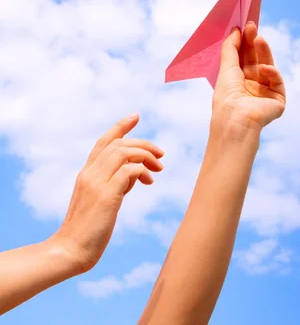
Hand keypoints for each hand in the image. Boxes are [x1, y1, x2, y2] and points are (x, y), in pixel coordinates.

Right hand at [50, 114, 163, 273]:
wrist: (69, 252)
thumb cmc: (87, 232)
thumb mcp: (101, 202)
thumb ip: (114, 184)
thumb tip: (134, 175)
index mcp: (86, 174)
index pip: (103, 142)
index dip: (120, 127)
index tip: (136, 116)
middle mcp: (89, 174)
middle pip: (118, 144)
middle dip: (143, 143)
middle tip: (161, 154)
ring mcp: (96, 183)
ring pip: (123, 152)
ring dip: (145, 155)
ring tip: (159, 167)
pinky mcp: (106, 195)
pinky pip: (128, 170)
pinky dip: (142, 171)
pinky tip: (149, 181)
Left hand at [212, 23, 285, 133]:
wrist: (235, 120)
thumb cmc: (226, 97)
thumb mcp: (226, 68)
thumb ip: (231, 48)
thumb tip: (235, 31)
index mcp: (238, 81)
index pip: (244, 57)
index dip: (245, 42)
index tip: (245, 26)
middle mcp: (252, 86)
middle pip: (256, 59)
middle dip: (254, 43)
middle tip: (253, 26)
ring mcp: (265, 92)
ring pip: (268, 67)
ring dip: (264, 52)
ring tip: (259, 38)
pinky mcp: (277, 100)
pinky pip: (276, 81)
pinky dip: (271, 73)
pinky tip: (263, 68)